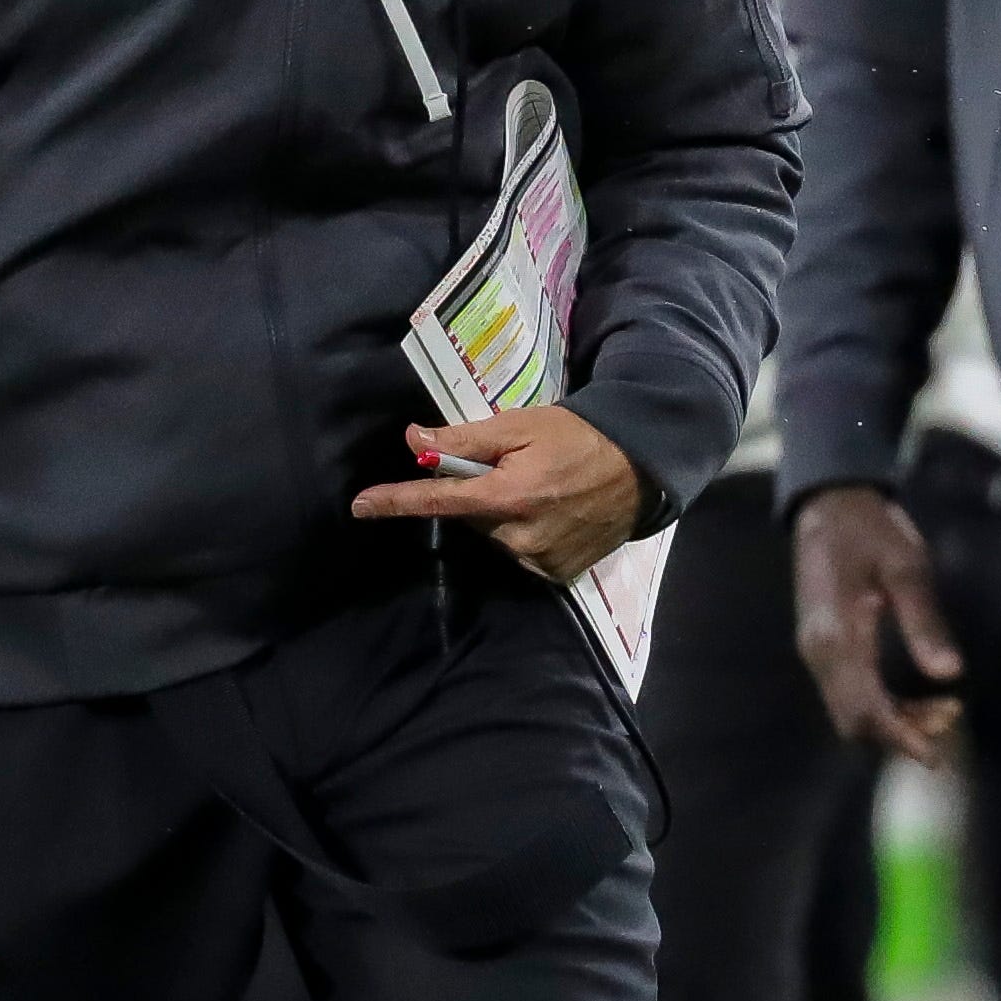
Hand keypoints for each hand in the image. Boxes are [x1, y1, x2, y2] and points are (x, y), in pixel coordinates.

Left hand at [351, 406, 643, 582]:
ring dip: (502, 516)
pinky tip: (551, 513)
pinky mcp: (556, 575)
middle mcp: (517, 538)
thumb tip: (414, 440)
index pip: (436, 501)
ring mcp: (538, 561)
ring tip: (539, 489)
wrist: (642, 467)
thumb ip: (466, 438)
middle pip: (470, 518)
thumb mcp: (522, 426)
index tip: (359, 505)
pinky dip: (525, 534)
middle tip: (509, 468)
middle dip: (478, 494)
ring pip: (495, 538)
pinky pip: (521, 555)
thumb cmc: (578, 436)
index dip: (395, 501)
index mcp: (505, 497)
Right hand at [791, 485, 963, 765]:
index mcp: (836, 636)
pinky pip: (846, 693)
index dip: (901, 736)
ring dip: (891, 722)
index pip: (865, 708)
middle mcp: (818, 653)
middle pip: (853, 720)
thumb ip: (925, 620)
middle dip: (900, 733)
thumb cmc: (870, 529)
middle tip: (949, 718)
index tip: (937, 753)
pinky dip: (878, 706)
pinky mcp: (820, 646)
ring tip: (939, 709)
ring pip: (848, 711)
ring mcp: (815, 651)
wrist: (827, 501)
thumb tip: (948, 674)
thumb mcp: (906, 565)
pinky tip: (909, 697)